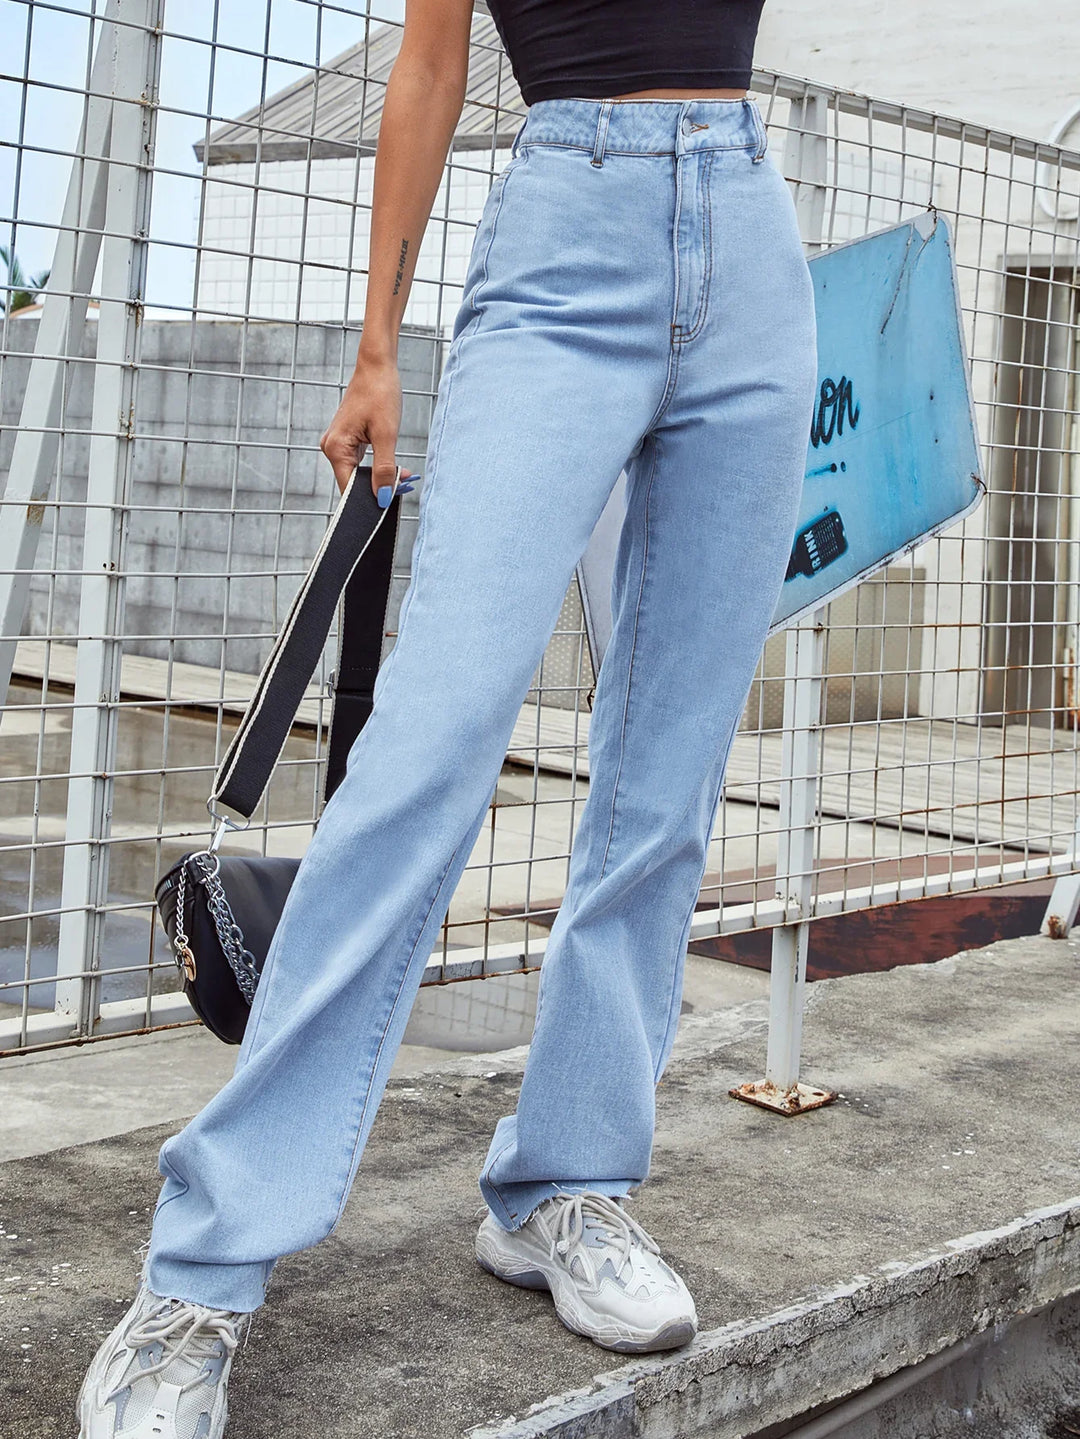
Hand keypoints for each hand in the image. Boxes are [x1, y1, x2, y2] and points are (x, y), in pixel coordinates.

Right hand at [319, 352, 415, 498]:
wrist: (377, 367)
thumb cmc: (381, 394)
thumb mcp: (387, 435)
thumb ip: (384, 470)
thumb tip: (383, 498)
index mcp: (336, 448)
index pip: (349, 489)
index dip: (369, 500)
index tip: (390, 505)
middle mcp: (332, 448)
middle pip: (353, 483)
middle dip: (379, 488)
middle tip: (405, 485)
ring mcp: (337, 444)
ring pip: (358, 474)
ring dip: (380, 478)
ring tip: (403, 476)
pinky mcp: (346, 440)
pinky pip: (360, 463)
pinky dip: (377, 468)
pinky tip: (394, 468)